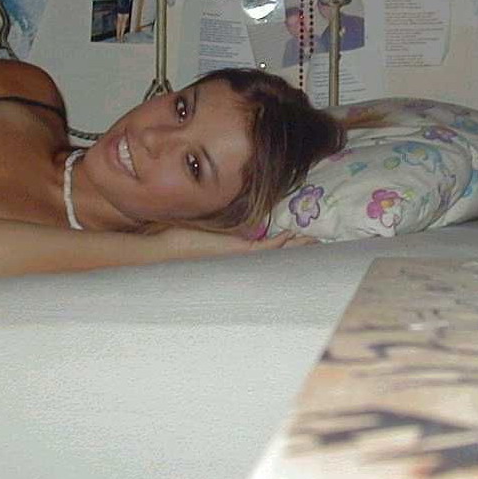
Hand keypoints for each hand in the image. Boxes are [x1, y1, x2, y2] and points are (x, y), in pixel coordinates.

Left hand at [155, 226, 316, 260]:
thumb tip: (224, 218)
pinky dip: (280, 243)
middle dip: (295, 252)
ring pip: (274, 254)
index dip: (281, 248)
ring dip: (295, 248)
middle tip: (317, 246)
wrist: (160, 251)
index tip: (298, 240)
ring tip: (314, 242)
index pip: (262, 253)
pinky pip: (264, 249)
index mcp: (232, 255)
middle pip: (273, 258)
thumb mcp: (198, 232)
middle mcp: (238, 260)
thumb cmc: (174, 242)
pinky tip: (294, 236)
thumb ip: (213, 229)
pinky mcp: (235, 252)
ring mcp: (238, 257)